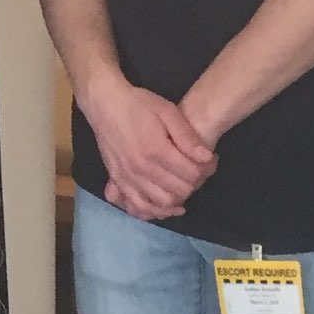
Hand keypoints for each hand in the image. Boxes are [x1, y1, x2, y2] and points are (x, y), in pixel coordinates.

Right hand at [81, 76, 215, 220]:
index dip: (205, 169)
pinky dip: (154, 209)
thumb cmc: (138, 104)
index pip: (191, 174)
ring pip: (161, 202)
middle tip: (198, 171)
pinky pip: (138, 205)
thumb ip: (187, 136)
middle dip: (194, 184)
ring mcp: (127, 176)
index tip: (209, 160)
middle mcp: (141, 168)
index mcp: (156, 149)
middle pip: (179, 191)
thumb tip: (206, 158)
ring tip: (184, 185)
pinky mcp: (118, 180)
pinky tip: (165, 204)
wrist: (104, 104)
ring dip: (177, 199)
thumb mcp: (167, 111)